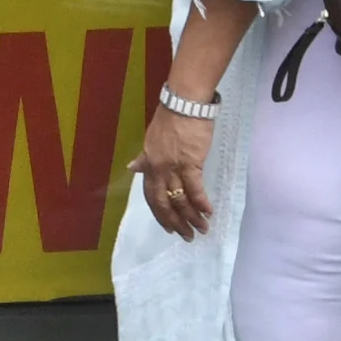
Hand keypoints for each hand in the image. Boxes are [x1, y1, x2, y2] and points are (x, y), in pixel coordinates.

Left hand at [137, 106, 218, 239]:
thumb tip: (132, 168)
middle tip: (187, 236)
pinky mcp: (191, 163)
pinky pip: (195, 188)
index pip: (151, 197)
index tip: (169, 228)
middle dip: (176, 222)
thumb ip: (144, 158)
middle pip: (164, 203)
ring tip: (203, 228)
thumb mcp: (151, 141)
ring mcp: (173, 167)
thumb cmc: (170, 119)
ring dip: (192, 217)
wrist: (183, 104)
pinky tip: (208, 212)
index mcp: (148, 165)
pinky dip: (201, 202)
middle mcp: (158, 170)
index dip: (160, 215)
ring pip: (180, 199)